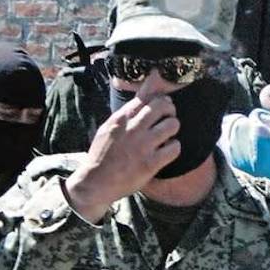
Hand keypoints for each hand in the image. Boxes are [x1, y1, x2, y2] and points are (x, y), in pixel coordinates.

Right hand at [65, 74, 180, 221]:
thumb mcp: (110, 126)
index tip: (162, 102)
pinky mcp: (150, 164)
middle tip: (168, 116)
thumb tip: (145, 87)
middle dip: (169, 108)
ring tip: (168, 134)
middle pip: (162, 106)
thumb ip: (128, 110)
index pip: (146, 96)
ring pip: (172, 125)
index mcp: (121, 118)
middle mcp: (132, 129)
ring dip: (173, 127)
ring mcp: (142, 146)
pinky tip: (168, 150)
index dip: (159, 97)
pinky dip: (174, 147)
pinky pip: (174, 148)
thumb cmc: (104, 153)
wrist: (95, 182)